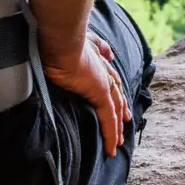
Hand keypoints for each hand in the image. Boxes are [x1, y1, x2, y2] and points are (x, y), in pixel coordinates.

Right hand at [41, 28, 126, 156]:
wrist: (61, 39)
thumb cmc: (59, 37)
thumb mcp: (76, 39)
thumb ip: (94, 44)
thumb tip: (108, 52)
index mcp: (96, 58)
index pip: (109, 75)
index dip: (114, 86)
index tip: (117, 94)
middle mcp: (102, 71)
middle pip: (116, 93)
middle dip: (121, 106)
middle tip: (125, 119)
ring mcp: (102, 82)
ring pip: (114, 109)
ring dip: (116, 126)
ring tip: (117, 141)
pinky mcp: (100, 93)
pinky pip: (108, 118)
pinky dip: (110, 133)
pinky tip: (111, 147)